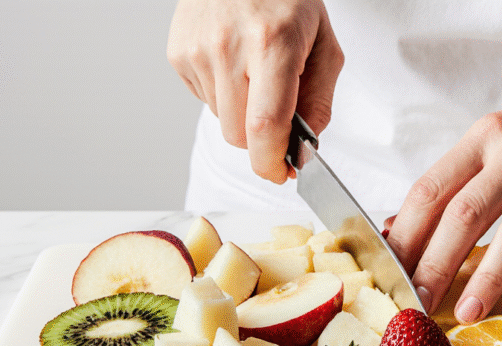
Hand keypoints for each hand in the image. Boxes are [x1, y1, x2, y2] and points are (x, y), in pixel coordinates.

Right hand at [167, 0, 343, 182]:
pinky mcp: (178, 52)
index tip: (282, 173)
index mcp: (272, 43)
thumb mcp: (323, 45)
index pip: (266, 125)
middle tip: (279, 115)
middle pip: (239, 135)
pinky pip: (204, 100)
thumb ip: (319, 102)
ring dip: (241, 114)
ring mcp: (198, 49)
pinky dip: (223, 94)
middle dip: (262, 139)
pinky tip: (234, 63)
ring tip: (254, 74)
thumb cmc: (289, 1)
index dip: (272, 162)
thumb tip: (303, 150)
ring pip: (221, 121)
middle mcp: (229, 46)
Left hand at [386, 74, 501, 322]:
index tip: (391, 271)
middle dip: (436, 264)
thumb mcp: (497, 138)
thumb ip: (456, 181)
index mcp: (486, 136)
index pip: (432, 188)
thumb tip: (399, 229)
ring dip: (489, 279)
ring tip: (467, 312)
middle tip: (418, 301)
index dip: (406, 234)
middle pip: (466, 213)